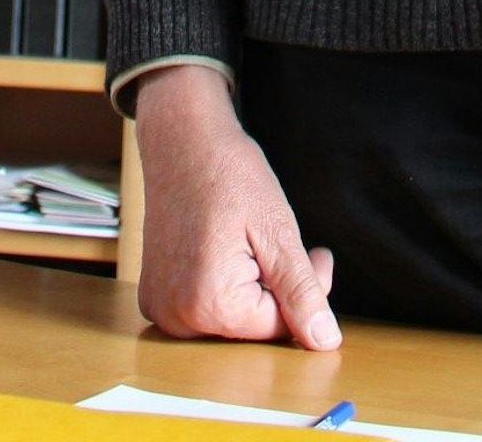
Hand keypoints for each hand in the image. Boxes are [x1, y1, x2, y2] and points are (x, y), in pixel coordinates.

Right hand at [132, 64, 340, 349]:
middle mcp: (178, 317)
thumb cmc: (229, 173)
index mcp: (210, 304)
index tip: (317, 253)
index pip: (279, 326)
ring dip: (251, 289)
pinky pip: (204, 308)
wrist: (180, 139)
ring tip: (253, 242)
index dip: (305, 291)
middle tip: (289, 244)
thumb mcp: (277, 231)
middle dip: (279, 292)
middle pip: (253, 327)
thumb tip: (325, 342)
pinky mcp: (155, 297)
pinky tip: (223, 248)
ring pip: (231, 319)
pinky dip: (222, 286)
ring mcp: (161, 308)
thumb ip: (301, 292)